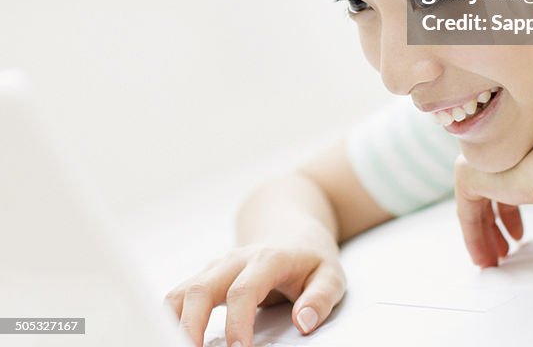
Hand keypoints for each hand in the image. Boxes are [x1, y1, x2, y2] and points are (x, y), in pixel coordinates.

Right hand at [163, 226, 345, 346]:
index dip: (237, 322)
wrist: (292, 229)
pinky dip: (170, 320)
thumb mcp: (330, 274)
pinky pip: (178, 298)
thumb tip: (304, 321)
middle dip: (191, 327)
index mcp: (267, 258)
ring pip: (182, 292)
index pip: (244, 289)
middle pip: (201, 289)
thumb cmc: (311, 257)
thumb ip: (321, 297)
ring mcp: (217, 268)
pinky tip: (173, 339)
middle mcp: (235, 260)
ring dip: (173, 324)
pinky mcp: (206, 278)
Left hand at [453, 142, 532, 268]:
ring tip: (496, 262)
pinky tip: (484, 259)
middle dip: (494, 231)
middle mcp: (487, 156)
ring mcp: (474, 163)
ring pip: (476, 211)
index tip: (516, 238)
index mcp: (508, 153)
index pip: (503, 189)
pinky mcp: (466, 178)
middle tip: (504, 253)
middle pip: (487, 202)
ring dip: (485, 239)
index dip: (508, 218)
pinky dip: (474, 239)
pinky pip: (467, 216)